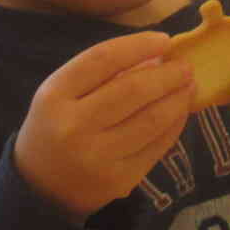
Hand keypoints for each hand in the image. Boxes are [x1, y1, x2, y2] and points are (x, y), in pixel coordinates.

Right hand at [15, 33, 194, 220]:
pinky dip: (175, 125)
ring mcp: (98, 157)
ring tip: (189, 86)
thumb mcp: (62, 94)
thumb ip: (101, 73)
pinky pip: (157, 146)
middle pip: (133, 90)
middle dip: (167, 74)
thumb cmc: (55, 128)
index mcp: (54, 96)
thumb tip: (157, 56)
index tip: (164, 41)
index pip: (103, 59)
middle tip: (186, 65)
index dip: (138, 46)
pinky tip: (180, 112)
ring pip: (152, 120)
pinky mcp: (120, 180)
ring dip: (178, 99)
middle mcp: (74, 126)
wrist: (40, 188)